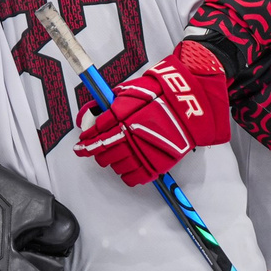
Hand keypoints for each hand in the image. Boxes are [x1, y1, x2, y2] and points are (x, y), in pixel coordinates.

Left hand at [74, 39, 230, 186]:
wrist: (190, 105)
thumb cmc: (160, 95)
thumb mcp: (130, 92)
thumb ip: (107, 105)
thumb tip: (88, 116)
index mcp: (122, 119)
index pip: (95, 137)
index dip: (85, 143)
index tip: (80, 147)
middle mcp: (130, 138)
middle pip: (103, 154)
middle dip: (98, 152)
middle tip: (100, 149)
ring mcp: (143, 153)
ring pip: (116, 166)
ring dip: (113, 162)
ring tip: (119, 154)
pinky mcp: (155, 165)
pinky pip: (132, 178)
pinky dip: (127, 174)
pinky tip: (129, 165)